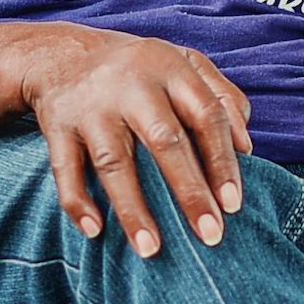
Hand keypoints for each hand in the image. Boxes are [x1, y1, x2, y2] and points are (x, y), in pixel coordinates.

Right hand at [22, 29, 253, 256]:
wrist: (63, 53)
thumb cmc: (140, 69)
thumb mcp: (185, 64)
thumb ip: (222, 96)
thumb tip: (246, 147)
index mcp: (169, 70)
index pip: (205, 115)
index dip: (222, 161)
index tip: (233, 205)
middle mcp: (130, 86)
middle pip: (164, 141)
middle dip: (189, 191)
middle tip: (210, 236)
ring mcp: (91, 107)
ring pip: (114, 162)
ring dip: (132, 208)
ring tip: (151, 249)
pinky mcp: (57, 125)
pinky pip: (65, 168)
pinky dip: (76, 200)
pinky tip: (94, 229)